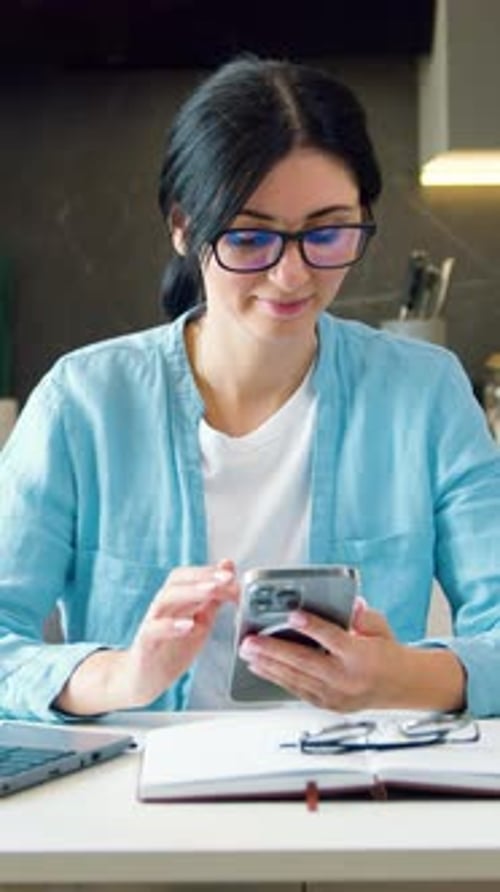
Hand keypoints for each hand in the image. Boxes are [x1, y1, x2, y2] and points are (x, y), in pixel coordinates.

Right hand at [55, 559, 238, 714]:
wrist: (142, 678)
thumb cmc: (172, 647)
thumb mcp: (201, 622)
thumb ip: (214, 599)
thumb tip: (230, 574)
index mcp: (177, 599)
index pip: (192, 575)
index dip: (212, 572)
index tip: (233, 573)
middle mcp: (163, 606)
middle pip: (178, 580)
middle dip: (204, 576)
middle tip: (227, 578)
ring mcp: (153, 622)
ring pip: (166, 598)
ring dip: (191, 592)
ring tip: (212, 591)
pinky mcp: (145, 643)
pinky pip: (154, 630)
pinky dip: (171, 625)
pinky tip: (188, 625)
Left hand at [238, 597, 465, 711]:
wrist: (401, 686)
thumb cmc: (387, 654)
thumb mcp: (380, 628)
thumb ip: (364, 616)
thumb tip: (352, 605)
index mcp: (361, 656)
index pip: (333, 638)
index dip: (312, 626)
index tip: (293, 615)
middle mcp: (346, 678)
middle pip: (305, 662)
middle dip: (273, 650)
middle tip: (250, 641)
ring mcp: (335, 695)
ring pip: (296, 678)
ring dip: (268, 665)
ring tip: (248, 654)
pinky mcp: (328, 704)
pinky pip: (298, 690)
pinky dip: (277, 679)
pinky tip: (262, 669)